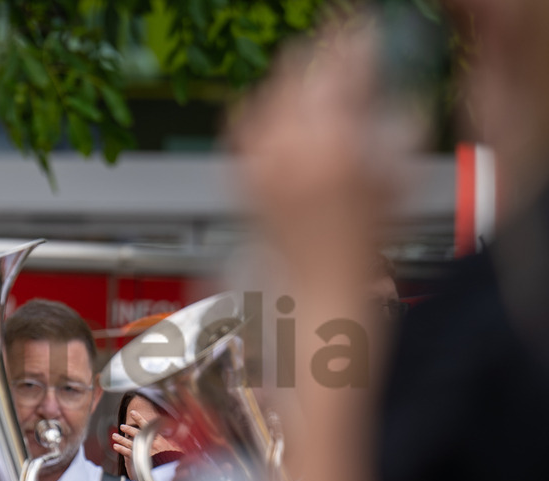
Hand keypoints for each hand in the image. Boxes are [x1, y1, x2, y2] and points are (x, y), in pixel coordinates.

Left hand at [112, 410, 181, 474]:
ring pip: (129, 443)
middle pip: (136, 433)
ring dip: (121, 439)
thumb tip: (172, 438)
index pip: (147, 425)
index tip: (132, 412)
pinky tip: (115, 446)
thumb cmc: (174, 461)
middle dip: (128, 429)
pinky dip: (121, 449)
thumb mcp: (175, 449)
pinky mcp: (139, 459)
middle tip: (122, 426)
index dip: (139, 418)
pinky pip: (127, 453)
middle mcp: (150, 443)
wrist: (170, 469)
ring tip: (114, 436)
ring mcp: (144, 451)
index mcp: (159, 439)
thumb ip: (170, 443)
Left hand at [229, 20, 399, 285]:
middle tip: (340, 59)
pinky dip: (257, 112)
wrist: (315, 287)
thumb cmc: (358, 250)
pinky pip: (240, 122)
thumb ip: (395, 129)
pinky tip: (273, 118)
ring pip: (271, 90)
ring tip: (311, 89)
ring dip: (293, 82)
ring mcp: (261, 159)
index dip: (359, 44)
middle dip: (325, 59)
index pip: (347, 65)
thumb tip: (389, 93)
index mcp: (339, 143)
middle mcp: (292, 146)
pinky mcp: (241, 174)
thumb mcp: (395, 182)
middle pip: (304, 68)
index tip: (364, 38)